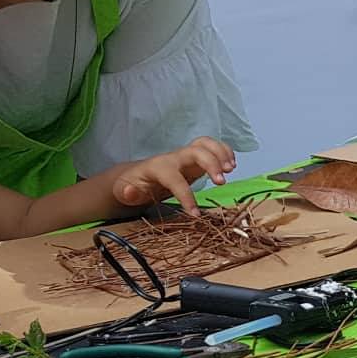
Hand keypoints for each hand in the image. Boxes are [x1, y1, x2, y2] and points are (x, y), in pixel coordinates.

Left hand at [111, 138, 236, 213]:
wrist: (138, 174)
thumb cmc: (134, 185)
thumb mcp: (124, 192)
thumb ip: (127, 192)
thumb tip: (129, 192)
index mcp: (159, 168)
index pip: (175, 178)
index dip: (186, 195)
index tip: (195, 214)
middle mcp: (175, 158)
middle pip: (196, 151)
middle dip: (211, 164)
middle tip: (222, 182)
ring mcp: (186, 156)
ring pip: (205, 143)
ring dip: (221, 153)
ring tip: (231, 169)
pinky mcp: (196, 158)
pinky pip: (212, 146)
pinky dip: (225, 151)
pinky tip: (231, 164)